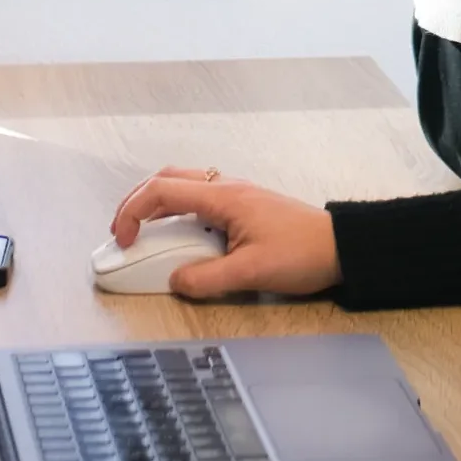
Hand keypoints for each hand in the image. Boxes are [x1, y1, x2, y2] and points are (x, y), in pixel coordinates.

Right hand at [110, 168, 340, 299]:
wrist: (339, 247)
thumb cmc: (301, 254)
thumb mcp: (251, 272)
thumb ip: (207, 279)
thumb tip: (173, 281)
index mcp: (224, 197)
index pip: (163, 191)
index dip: (134, 211)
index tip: (124, 241)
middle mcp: (226, 188)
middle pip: (168, 179)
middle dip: (136, 202)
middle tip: (121, 233)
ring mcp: (235, 195)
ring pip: (183, 186)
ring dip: (156, 205)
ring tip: (142, 235)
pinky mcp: (243, 206)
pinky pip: (199, 199)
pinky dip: (176, 212)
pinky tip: (176, 237)